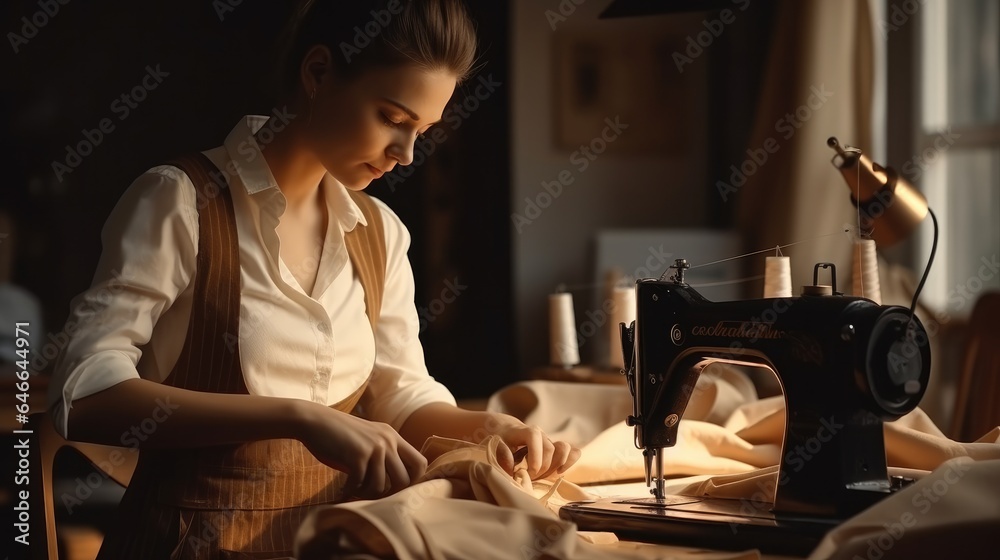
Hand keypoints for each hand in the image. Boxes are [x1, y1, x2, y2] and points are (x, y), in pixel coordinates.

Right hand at [297, 401, 426, 499]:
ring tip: (355, 490)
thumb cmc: (339, 435)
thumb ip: (383, 455)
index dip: (413, 481)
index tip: (396, 488)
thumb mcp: (368, 440)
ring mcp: (374, 447)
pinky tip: (344, 489)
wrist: (315, 421)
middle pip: (404, 479)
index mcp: (393, 437)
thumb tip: (394, 487)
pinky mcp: (357, 455)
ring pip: (381, 486)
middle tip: (373, 494)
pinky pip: (360, 484)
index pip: (420, 463)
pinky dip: (351, 491)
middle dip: (389, 493)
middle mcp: (388, 441)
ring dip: (366, 494)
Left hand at [489, 415, 580, 479]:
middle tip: (531, 478)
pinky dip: (570, 462)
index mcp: (525, 431)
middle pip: (550, 449)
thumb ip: (501, 454)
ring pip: (564, 448)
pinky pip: (573, 451)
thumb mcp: (495, 445)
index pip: (534, 438)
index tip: (530, 472)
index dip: (535, 456)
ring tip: (545, 475)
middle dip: (542, 468)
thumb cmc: (501, 439)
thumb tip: (511, 468)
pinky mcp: (557, 449)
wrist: (506, 429)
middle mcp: (541, 434)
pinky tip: (559, 472)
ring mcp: (550, 441)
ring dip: (557, 465)